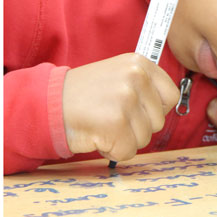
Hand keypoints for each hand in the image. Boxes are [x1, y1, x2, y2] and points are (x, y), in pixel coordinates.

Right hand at [62, 54, 178, 160]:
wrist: (45, 104)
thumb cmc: (84, 96)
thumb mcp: (119, 77)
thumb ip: (144, 87)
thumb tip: (170, 102)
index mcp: (139, 63)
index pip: (170, 96)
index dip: (153, 110)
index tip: (133, 108)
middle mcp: (135, 77)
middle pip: (158, 121)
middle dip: (136, 127)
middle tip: (109, 115)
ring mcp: (126, 99)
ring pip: (145, 138)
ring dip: (124, 139)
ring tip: (101, 123)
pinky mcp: (116, 123)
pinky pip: (128, 152)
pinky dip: (112, 151)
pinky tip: (96, 134)